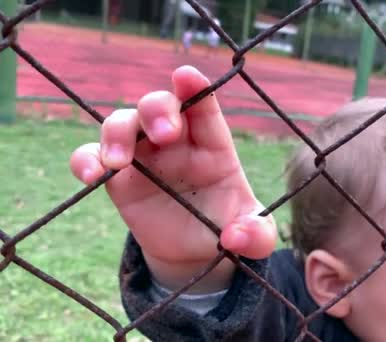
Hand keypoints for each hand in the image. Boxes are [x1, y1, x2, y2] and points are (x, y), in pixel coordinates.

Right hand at [69, 66, 275, 290]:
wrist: (194, 252)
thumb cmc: (227, 227)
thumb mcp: (256, 236)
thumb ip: (257, 234)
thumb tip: (236, 238)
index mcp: (214, 147)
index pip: (205, 109)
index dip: (196, 89)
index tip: (186, 77)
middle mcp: (177, 144)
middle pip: (160, 106)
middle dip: (158, 110)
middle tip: (165, 135)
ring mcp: (145, 157)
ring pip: (122, 123)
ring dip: (117, 133)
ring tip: (120, 162)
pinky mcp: (119, 180)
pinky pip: (93, 156)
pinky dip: (86, 159)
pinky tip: (90, 173)